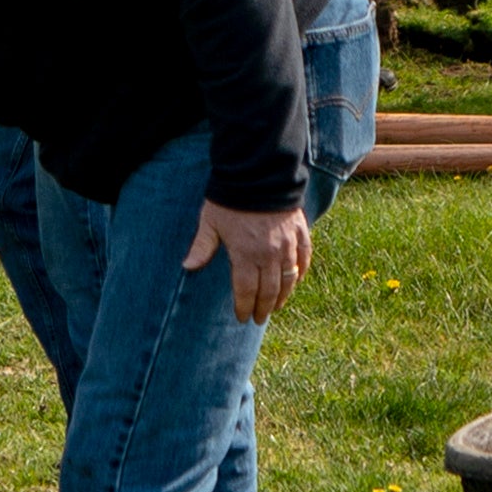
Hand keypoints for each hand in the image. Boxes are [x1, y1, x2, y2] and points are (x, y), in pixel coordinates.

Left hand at [185, 200, 311, 322]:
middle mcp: (269, 254)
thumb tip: (186, 267)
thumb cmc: (230, 199)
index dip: (244, 306)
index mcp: (245, 254)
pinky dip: (301, 273)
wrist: (259, 173)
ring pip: (288, 279)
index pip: (246, 290)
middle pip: (268, 290)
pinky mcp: (300, 232)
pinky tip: (296, 281)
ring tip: (276, 307)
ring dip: (282, 296)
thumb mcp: (210, 222)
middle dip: (263, 308)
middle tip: (259, 318)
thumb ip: (202, 246)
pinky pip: (304, 259)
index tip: (242, 317)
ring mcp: (287, 244)